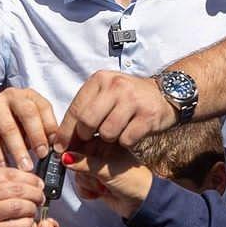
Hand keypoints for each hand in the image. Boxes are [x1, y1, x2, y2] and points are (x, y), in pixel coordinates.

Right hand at [0, 88, 57, 169]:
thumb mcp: (28, 129)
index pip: (44, 108)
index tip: (55, 146)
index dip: (51, 127)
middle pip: (28, 113)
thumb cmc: (10, 129)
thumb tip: (58, 151)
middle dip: (37, 136)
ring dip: (18, 150)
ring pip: (9, 127)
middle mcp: (13, 95)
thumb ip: (42, 135)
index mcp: (30, 96)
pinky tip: (4, 166)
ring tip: (25, 167)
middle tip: (42, 156)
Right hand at [0, 167, 45, 226]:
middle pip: (16, 189)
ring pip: (18, 206)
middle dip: (34, 193)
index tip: (38, 183)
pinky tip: (27, 224)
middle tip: (40, 198)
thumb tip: (26, 180)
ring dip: (31, 208)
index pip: (9, 173)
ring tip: (33, 212)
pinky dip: (25, 225)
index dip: (28, 178)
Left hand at [55, 71, 175, 151]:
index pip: (76, 109)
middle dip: (85, 137)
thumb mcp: (105, 95)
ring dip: (109, 140)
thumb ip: (85, 111)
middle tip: (90, 141)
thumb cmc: (128, 98)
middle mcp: (116, 86)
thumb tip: (61, 140)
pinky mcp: (148, 115)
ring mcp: (133, 100)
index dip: (65, 132)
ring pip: (107, 133)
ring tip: (115, 132)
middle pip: (88, 122)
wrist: (166, 94)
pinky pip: (126, 140)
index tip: (59, 147)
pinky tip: (130, 133)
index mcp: (100, 79)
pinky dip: (125, 142)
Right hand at [59, 139, 153, 219]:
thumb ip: (83, 163)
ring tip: (102, 186)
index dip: (70, 151)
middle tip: (95, 178)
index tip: (63, 158)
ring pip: (77, 175)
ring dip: (88, 184)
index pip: (79, 141)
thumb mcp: (105, 169)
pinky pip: (80, 185)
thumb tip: (64, 157)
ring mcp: (97, 168)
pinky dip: (88, 191)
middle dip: (83, 173)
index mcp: (104, 141)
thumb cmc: (132, 180)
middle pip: (74, 160)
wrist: (142, 203)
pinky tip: (100, 192)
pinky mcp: (95, 181)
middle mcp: (99, 153)